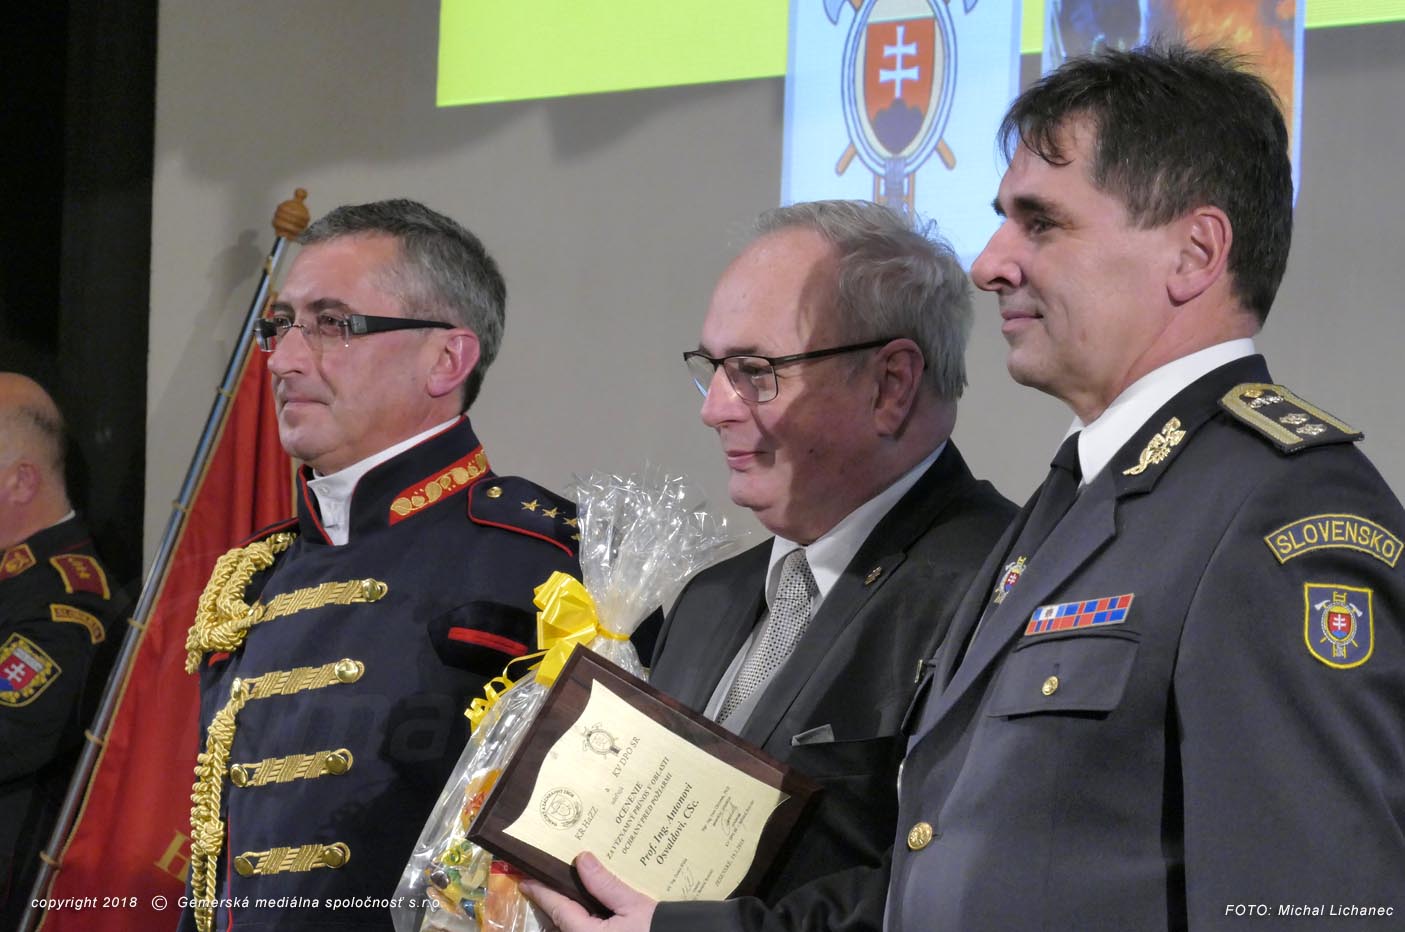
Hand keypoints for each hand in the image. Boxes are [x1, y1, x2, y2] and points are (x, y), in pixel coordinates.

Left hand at [520, 852, 656, 931]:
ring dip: (567, 914)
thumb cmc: (658, 929)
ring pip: (572, 929)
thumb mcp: (634, 904)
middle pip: (561, 923)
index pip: (557, 908)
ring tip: (564, 894)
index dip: (540, 892)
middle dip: (552, 904)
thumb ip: (605, 884)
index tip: (524, 880)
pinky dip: (581, 921)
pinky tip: (588, 910)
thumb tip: (582, 859)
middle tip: (542, 883)